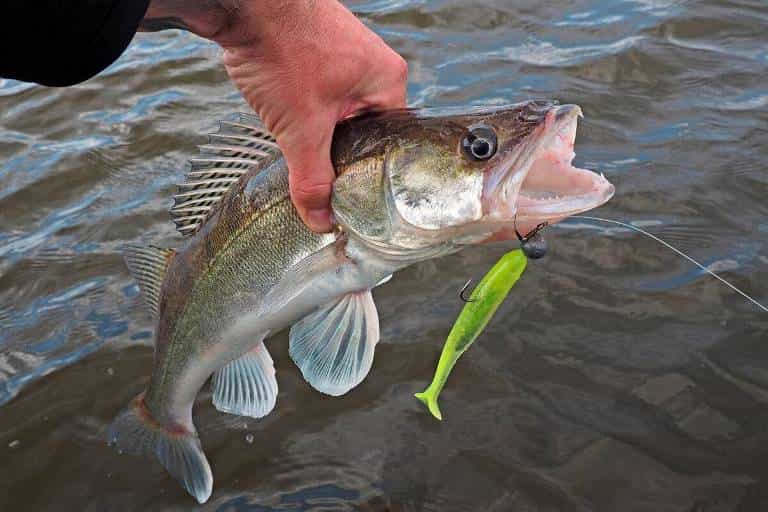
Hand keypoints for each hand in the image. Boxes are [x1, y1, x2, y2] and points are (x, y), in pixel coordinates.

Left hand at [142, 0, 407, 231]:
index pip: (389, 143)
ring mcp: (344, 53)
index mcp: (388, 81)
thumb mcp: (302, 129)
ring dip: (316, 129)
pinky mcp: (315, 48)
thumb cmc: (285, 50)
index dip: (366, 172)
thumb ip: (313, 180)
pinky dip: (301, 107)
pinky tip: (284, 113)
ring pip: (336, 111)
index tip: (350, 195)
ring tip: (298, 139)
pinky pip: (317, 91)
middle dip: (337, 151)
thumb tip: (322, 222)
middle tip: (320, 173)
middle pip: (362, 129)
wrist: (245, 0)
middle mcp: (372, 65)